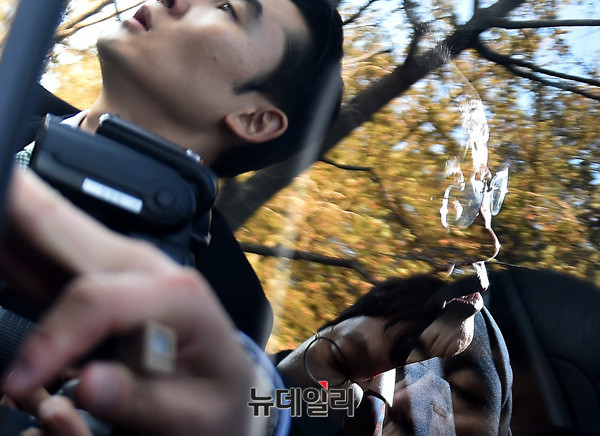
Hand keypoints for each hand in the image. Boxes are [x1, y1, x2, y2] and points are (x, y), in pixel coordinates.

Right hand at [0, 169, 257, 435]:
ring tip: (0, 185)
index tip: (20, 382)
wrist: (227, 379)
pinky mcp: (105, 277)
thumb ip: (142, 399)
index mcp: (176, 294)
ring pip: (58, 227)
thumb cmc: (215, 392)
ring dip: (21, 211)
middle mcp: (148, 267)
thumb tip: (89, 384)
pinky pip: (55, 250)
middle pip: (69, 230)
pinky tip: (9, 233)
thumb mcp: (192, 413)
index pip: (96, 300)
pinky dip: (25, 237)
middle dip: (21, 207)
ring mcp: (124, 266)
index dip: (51, 339)